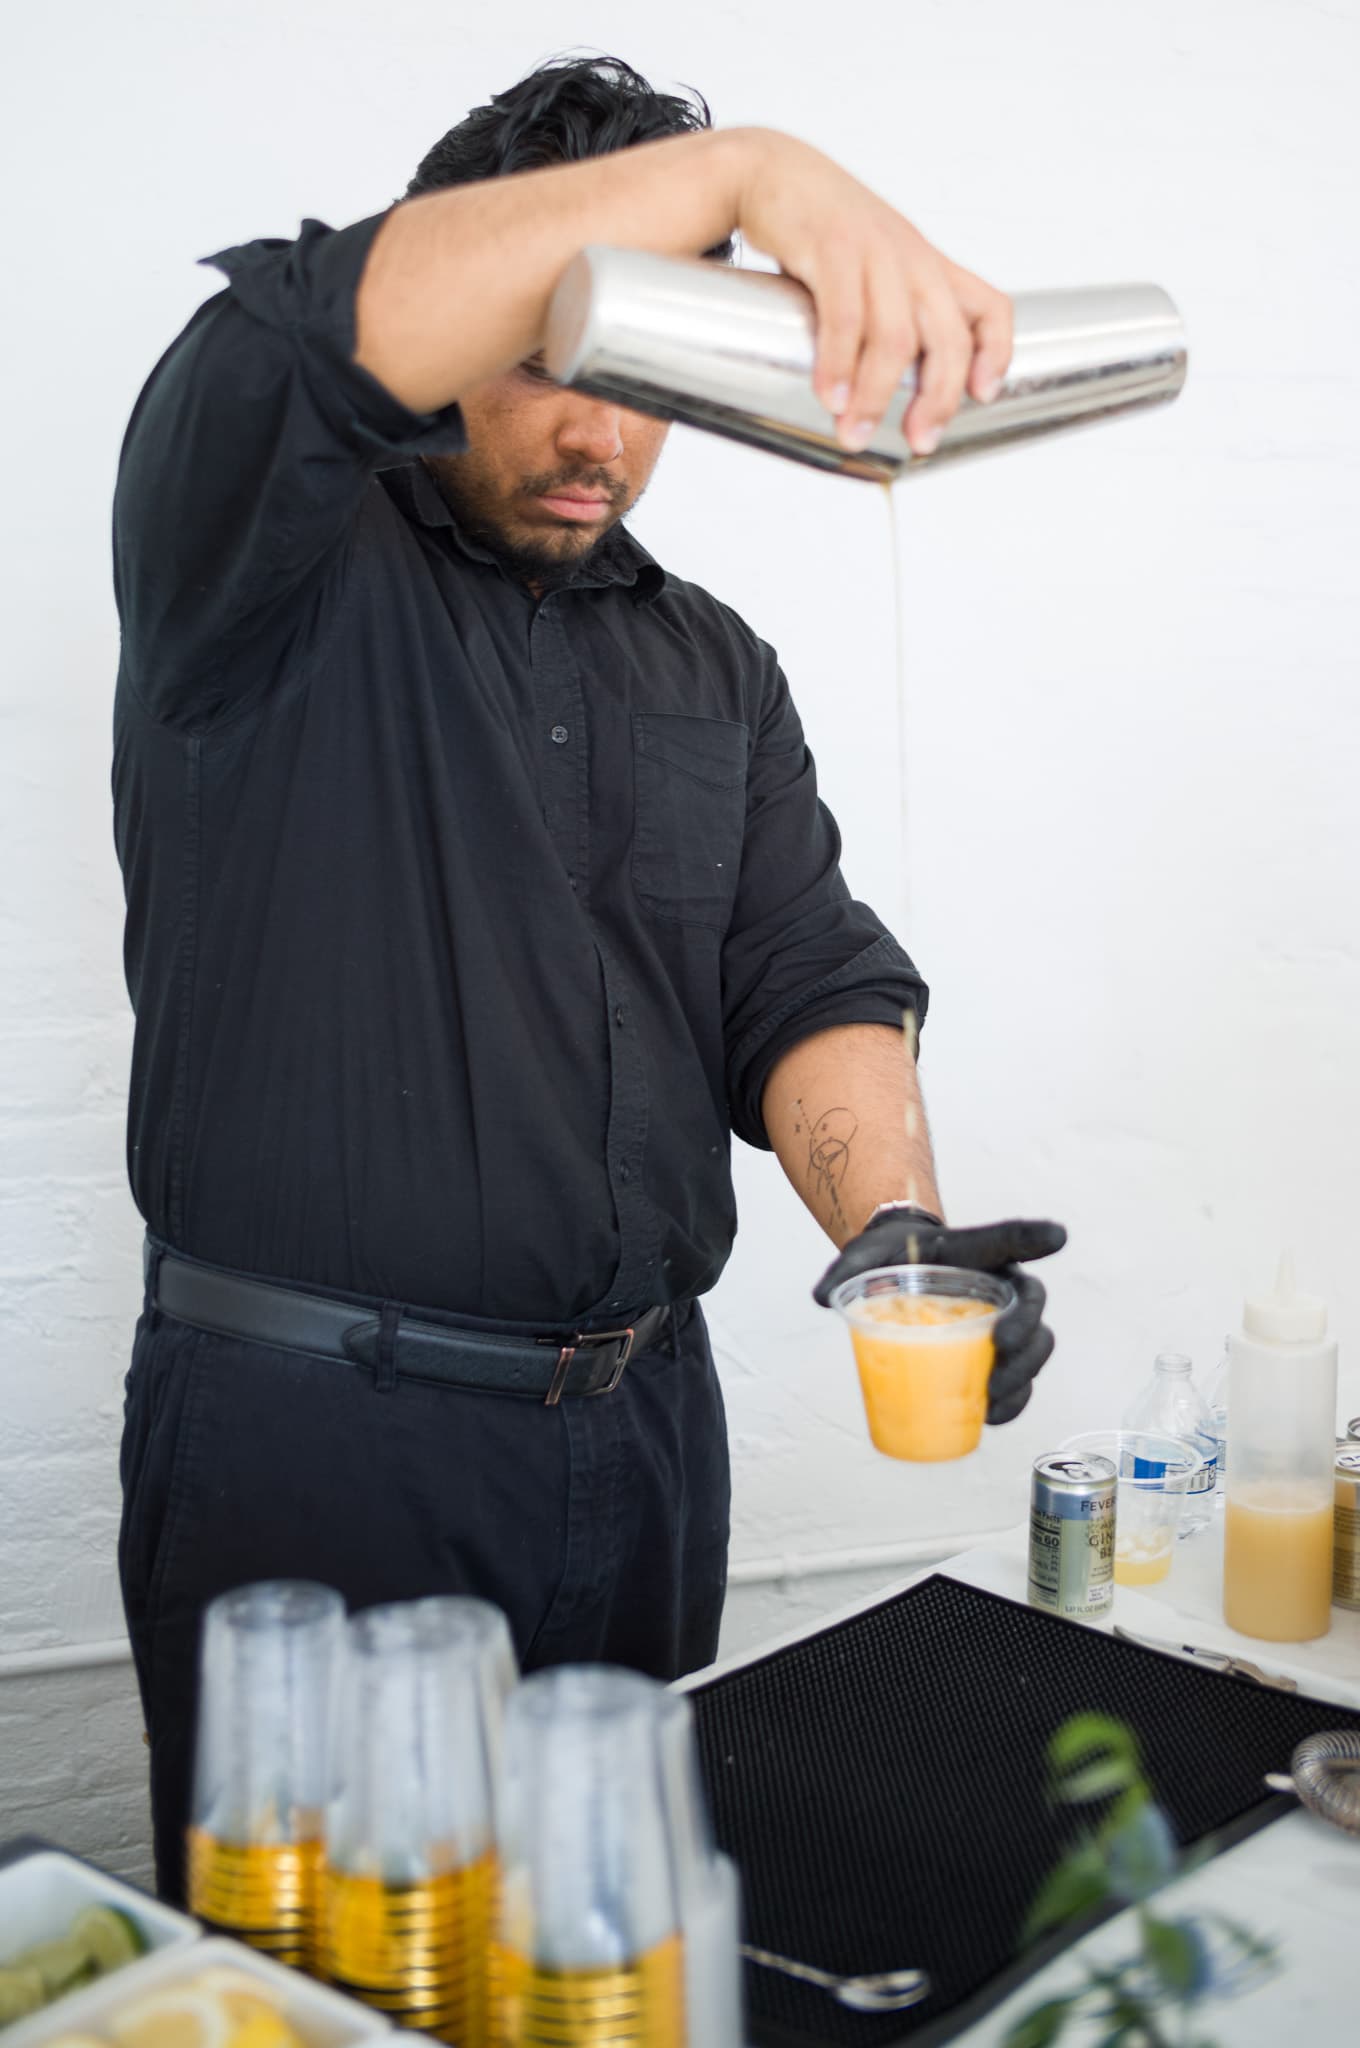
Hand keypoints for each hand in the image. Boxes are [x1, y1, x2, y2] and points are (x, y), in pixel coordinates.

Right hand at [728, 128, 1012, 456]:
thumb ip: (892, 314)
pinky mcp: (831, 246)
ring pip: (895, 336)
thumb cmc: (822, 232)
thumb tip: (886, 387)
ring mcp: (875, 250)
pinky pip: (844, 316)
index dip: (997, 354)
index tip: (982, 397)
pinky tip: (831, 396)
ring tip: (854, 433)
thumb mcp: (875, 267)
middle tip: (917, 442)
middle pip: (947, 337)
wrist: (772, 171)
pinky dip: (838, 364)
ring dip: (877, 395)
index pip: (990, 308)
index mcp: (930, 266)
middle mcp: (912, 258)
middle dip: (938, 399)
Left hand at [813, 1213, 1066, 1422]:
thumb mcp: (869, 1255)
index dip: (1034, 1237)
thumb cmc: (893, 1259)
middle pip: (1033, 1306)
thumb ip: (848, 1268)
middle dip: (1026, 1332)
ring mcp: (1006, 1323)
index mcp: (979, 1252)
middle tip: (1000, 1349)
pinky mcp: (997, 1357)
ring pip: (1035, 1349)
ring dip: (1022, 1377)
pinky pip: (1018, 1382)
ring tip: (992, 1400)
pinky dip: (1010, 1403)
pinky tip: (989, 1419)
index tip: (1058, 1235)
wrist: (901, 1276)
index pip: (1009, 1239)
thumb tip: (823, 1297)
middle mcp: (1003, 1287)